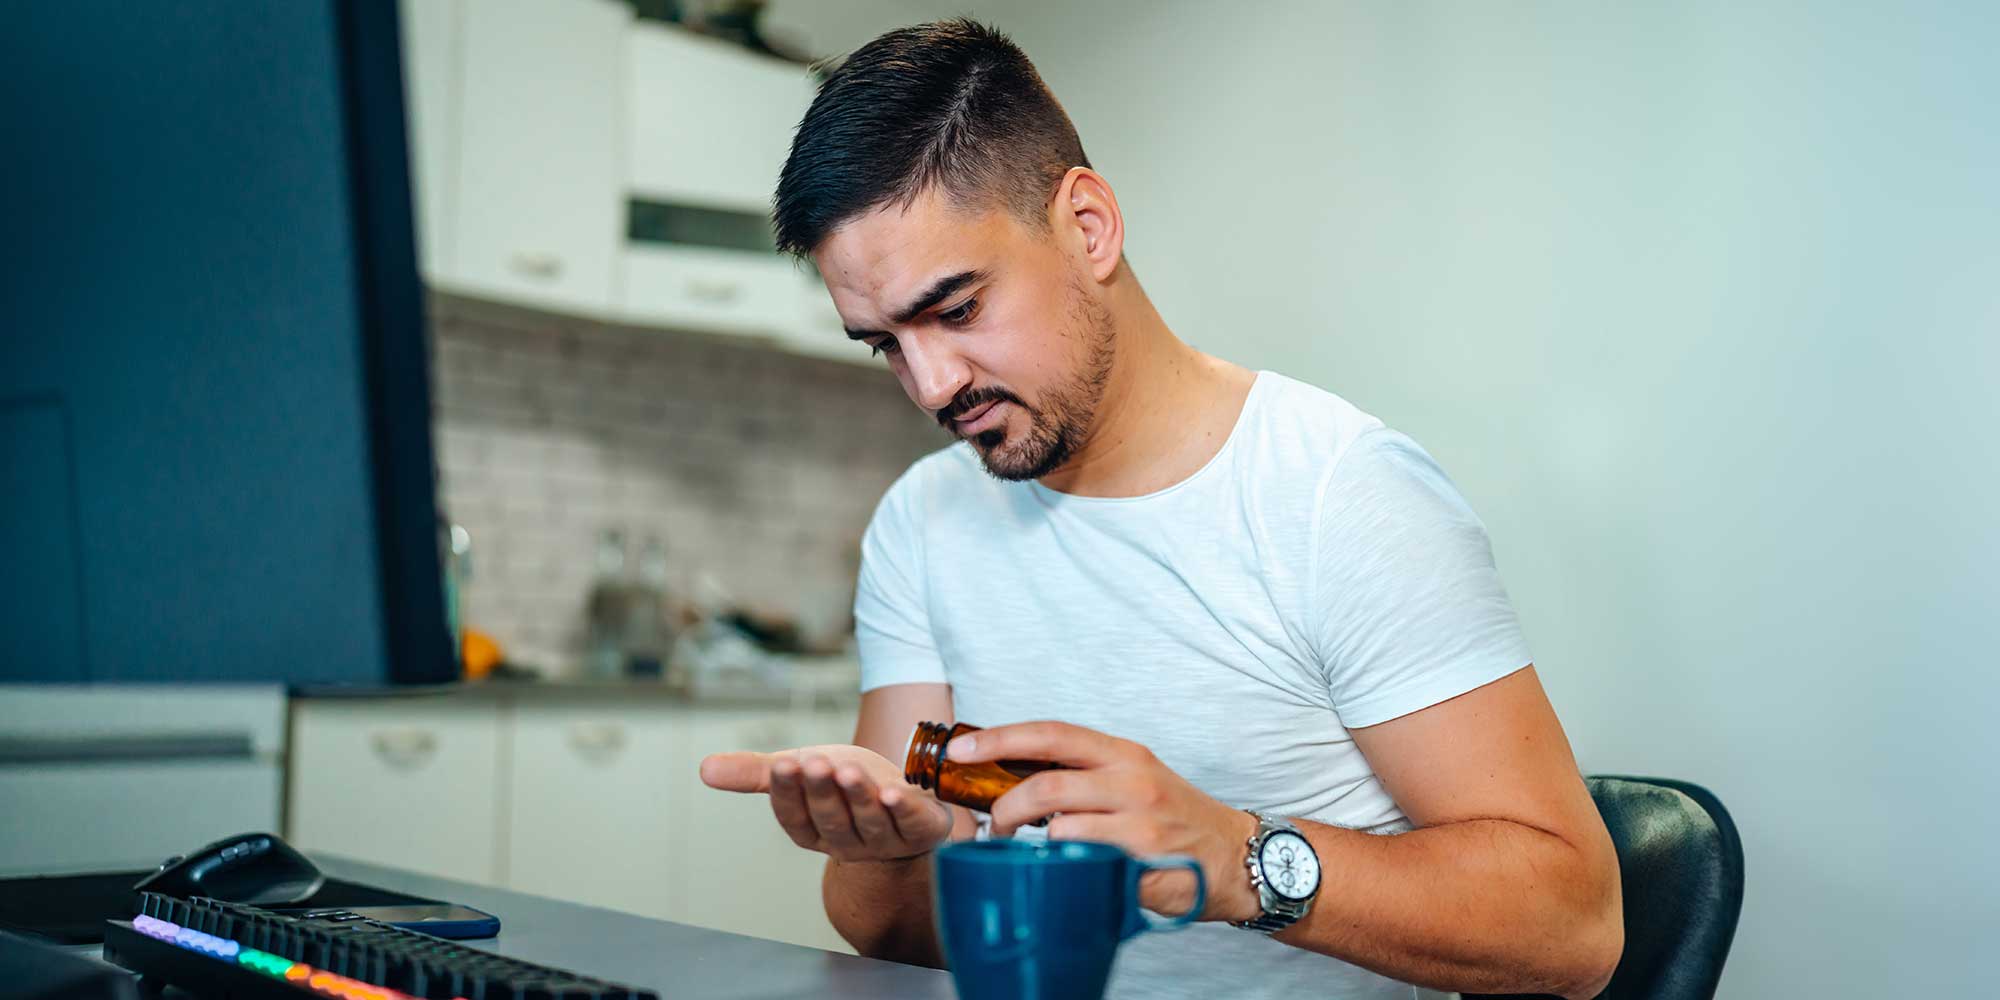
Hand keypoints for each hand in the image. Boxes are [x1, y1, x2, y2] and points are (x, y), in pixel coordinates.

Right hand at [700, 743, 953, 862]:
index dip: (788, 793)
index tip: (782, 765)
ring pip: (868, 821)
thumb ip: (755, 773)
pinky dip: (901, 810)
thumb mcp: (800, 771)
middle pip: (830, 819)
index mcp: (812, 831)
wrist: (901, 796)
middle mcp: (847, 842)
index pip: (794, 818)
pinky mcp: (921, 831)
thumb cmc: (842, 784)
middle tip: (814, 763)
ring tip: (847, 770)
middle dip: (822, 791)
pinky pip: (910, 824)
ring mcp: (885, 840)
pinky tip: (891, 793)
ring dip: (858, 797)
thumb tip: (703, 769)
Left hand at [954, 722, 1262, 922]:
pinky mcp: (1146, 865)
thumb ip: (1081, 774)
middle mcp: (1133, 781)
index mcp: (1122, 754)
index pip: (1051, 734)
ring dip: (1032, 845)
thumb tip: (1011, 775)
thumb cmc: (1173, 816)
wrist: (1235, 855)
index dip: (1000, 737)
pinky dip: (1066, 870)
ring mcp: (1142, 824)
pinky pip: (1086, 867)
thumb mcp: (1131, 779)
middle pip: (1046, 786)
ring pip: (1060, 830)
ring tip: (1026, 851)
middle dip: (1004, 807)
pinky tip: (1068, 871)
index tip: (960, 748)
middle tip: (993, 824)